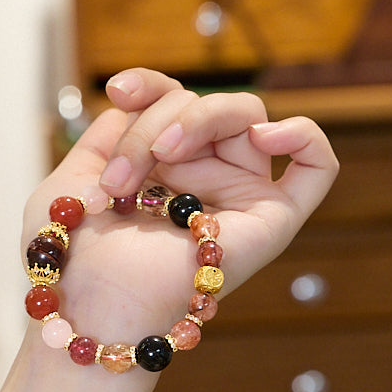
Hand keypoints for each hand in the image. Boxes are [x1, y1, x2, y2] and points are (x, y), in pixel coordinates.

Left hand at [23, 68, 338, 345]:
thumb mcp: (76, 177)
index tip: (117, 92)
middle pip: (200, 106)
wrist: (94, 306)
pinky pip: (316, 167)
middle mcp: (202, 180)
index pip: (173, 102)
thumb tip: (137, 103)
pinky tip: (263, 138)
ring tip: (160, 160)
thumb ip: (109, 132)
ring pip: (242, 116)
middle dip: (152, 126)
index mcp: (161, 171)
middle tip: (120, 176)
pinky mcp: (272, 220)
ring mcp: (237, 197)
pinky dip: (302, 136)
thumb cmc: (76, 257)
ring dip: (194, 121)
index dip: (149, 85)